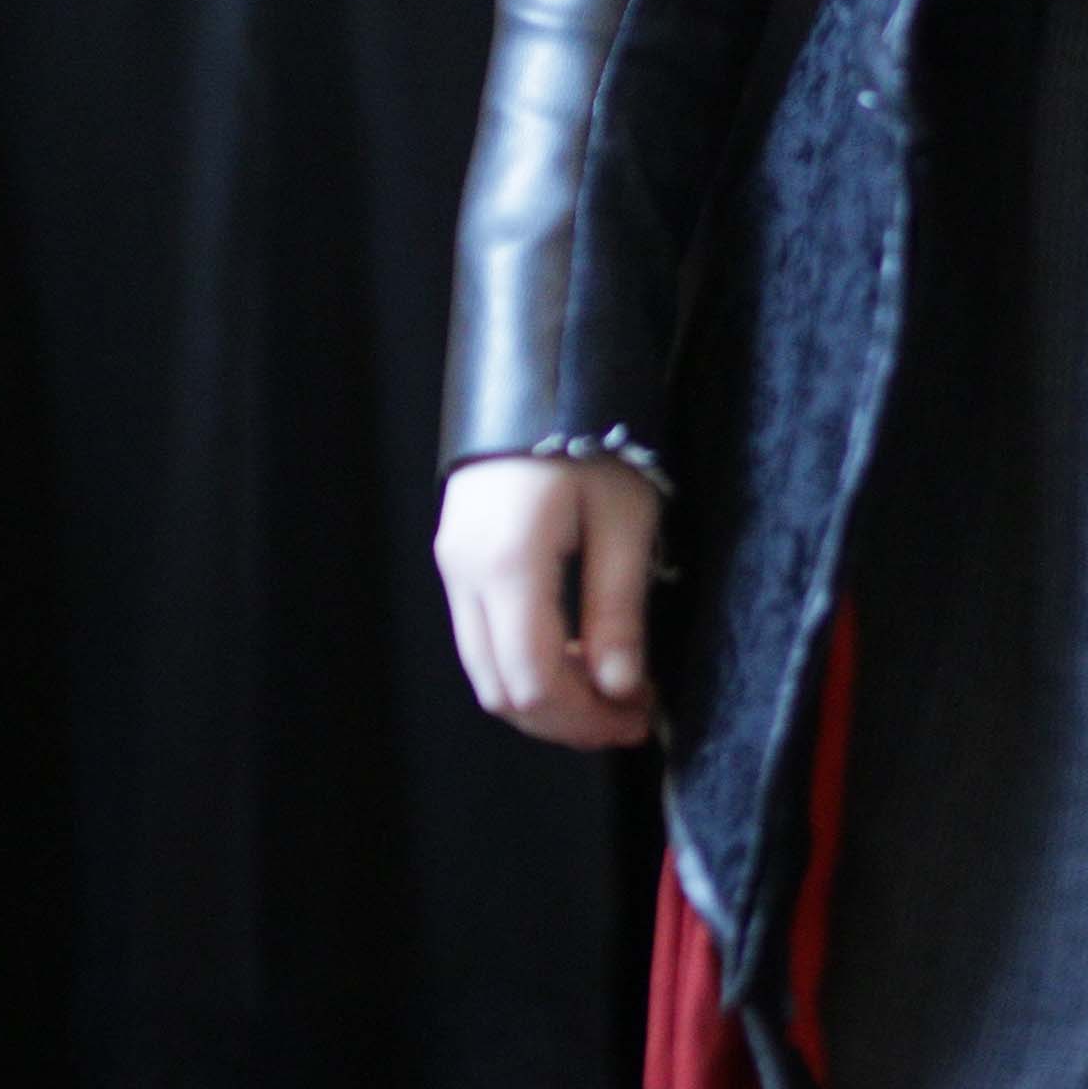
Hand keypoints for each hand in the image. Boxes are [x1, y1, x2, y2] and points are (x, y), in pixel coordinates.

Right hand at [437, 453, 662, 750]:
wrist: (542, 368)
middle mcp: (463, 572)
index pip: (534, 683)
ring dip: (542, 695)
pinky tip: (572, 650)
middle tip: (625, 717)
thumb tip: (619, 687)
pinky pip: (480, 635)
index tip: (636, 719)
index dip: (584, 719)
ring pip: (484, 669)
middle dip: (563, 719)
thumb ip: (617, 610)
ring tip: (605, 689)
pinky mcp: (456, 553)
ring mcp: (452, 563)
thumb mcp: (625, 518)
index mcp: (506, 565)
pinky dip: (524, 661)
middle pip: (499, 689)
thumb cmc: (590, 430)